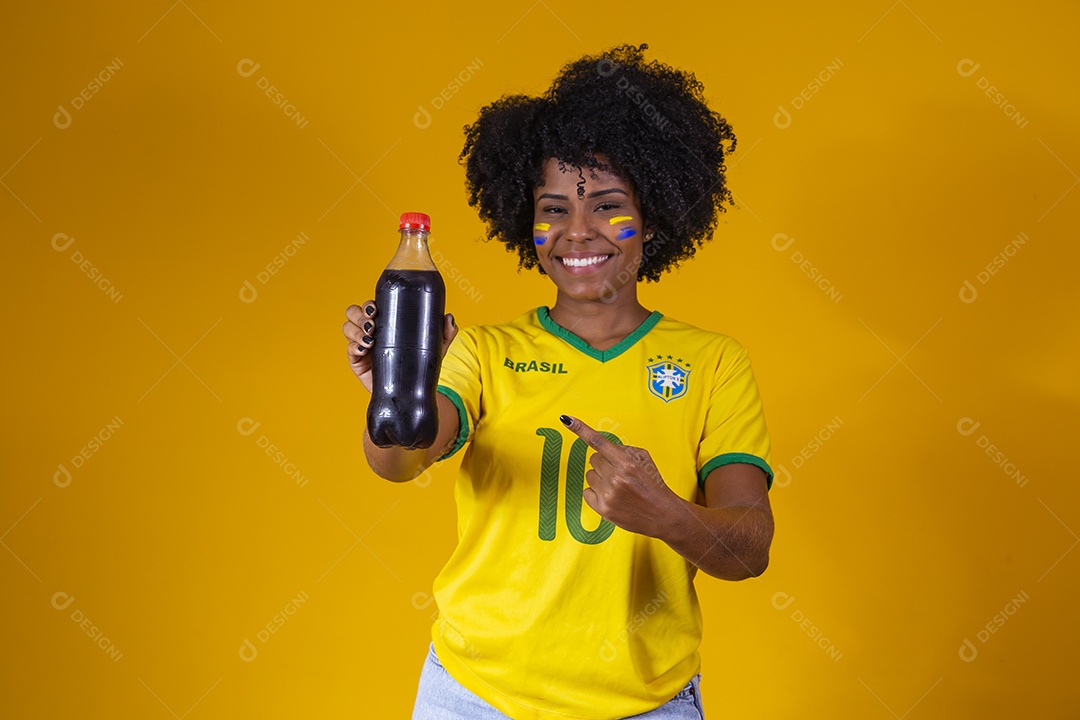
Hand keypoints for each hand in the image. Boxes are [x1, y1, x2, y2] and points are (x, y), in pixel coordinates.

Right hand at [343, 301, 457, 392]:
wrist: (411, 392)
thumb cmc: (419, 365)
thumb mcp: (434, 348)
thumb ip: (444, 333)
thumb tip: (448, 318)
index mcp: (386, 321)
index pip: (371, 306)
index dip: (369, 304)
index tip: (375, 309)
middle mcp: (371, 330)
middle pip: (354, 313)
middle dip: (359, 316)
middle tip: (372, 325)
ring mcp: (362, 345)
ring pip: (347, 328)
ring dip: (355, 330)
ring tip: (369, 340)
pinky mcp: (357, 361)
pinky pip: (348, 349)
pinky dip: (353, 346)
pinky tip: (363, 349)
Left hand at [560, 414, 682, 537]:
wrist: (662, 515)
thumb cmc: (654, 485)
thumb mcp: (645, 459)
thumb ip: (623, 450)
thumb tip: (603, 446)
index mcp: (626, 463)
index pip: (599, 442)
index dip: (581, 429)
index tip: (567, 420)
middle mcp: (615, 478)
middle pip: (594, 459)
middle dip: (605, 462)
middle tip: (619, 472)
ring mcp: (608, 495)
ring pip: (589, 475)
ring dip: (601, 478)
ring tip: (618, 486)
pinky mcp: (602, 509)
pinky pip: (586, 491)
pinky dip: (596, 492)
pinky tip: (612, 496)